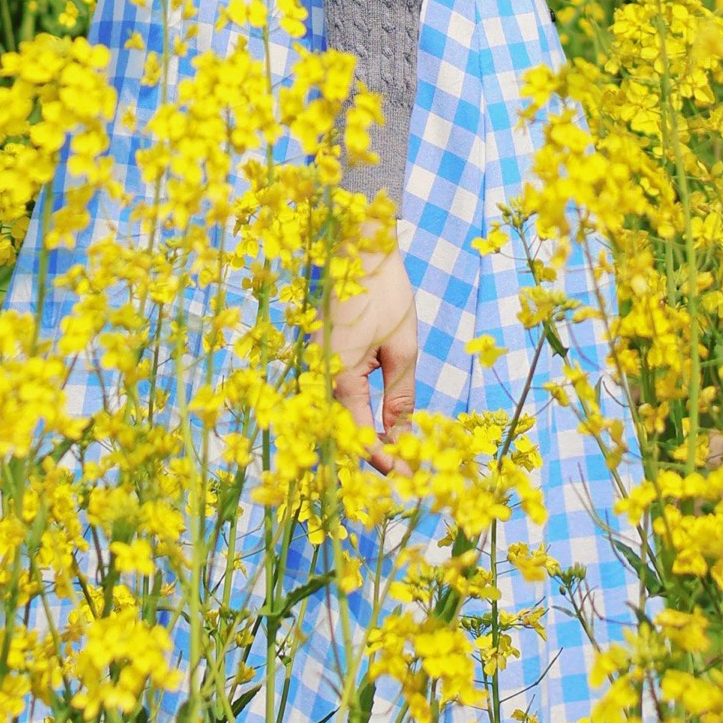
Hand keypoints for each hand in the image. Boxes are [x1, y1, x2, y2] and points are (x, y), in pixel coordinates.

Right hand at [327, 237, 418, 471]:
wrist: (358, 245)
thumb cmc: (384, 292)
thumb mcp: (402, 348)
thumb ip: (400, 397)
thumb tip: (404, 440)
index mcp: (339, 376)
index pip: (359, 437)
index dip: (385, 461)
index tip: (409, 477)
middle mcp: (318, 376)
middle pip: (342, 434)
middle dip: (372, 456)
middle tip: (404, 471)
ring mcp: (314, 365)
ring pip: (335, 419)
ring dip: (361, 438)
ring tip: (393, 452)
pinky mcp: (317, 356)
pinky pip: (331, 398)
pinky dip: (352, 416)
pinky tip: (373, 424)